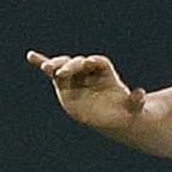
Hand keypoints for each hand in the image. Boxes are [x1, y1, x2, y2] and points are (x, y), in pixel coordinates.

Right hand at [26, 50, 145, 129]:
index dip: (94, 61)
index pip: (99, 63)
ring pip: (64, 68)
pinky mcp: (65, 86)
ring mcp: (77, 79)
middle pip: (79, 63)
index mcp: (107, 74)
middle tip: (64, 69)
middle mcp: (90, 74)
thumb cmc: (126, 110)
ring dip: (54, 64)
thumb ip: (136, 101)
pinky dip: (41, 63)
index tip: (89, 62)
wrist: (116, 116)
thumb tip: (140, 93)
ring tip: (46, 66)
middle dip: (72, 64)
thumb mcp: (134, 108)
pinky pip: (52, 74)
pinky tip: (31, 55)